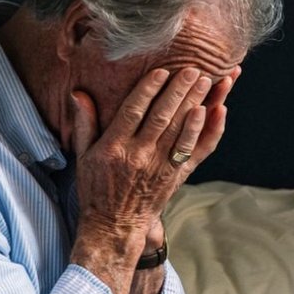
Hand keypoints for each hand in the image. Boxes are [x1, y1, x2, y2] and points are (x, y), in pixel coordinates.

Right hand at [69, 68, 227, 293]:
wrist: (114, 225)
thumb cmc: (96, 187)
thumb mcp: (83, 155)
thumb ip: (84, 123)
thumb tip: (78, 93)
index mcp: (114, 148)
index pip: (134, 112)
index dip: (149, 90)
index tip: (162, 70)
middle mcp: (139, 156)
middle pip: (163, 117)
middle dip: (180, 91)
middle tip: (194, 69)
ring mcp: (161, 167)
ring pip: (182, 130)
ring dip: (197, 103)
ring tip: (209, 81)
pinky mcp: (177, 176)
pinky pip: (195, 150)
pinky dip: (206, 130)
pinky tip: (214, 112)